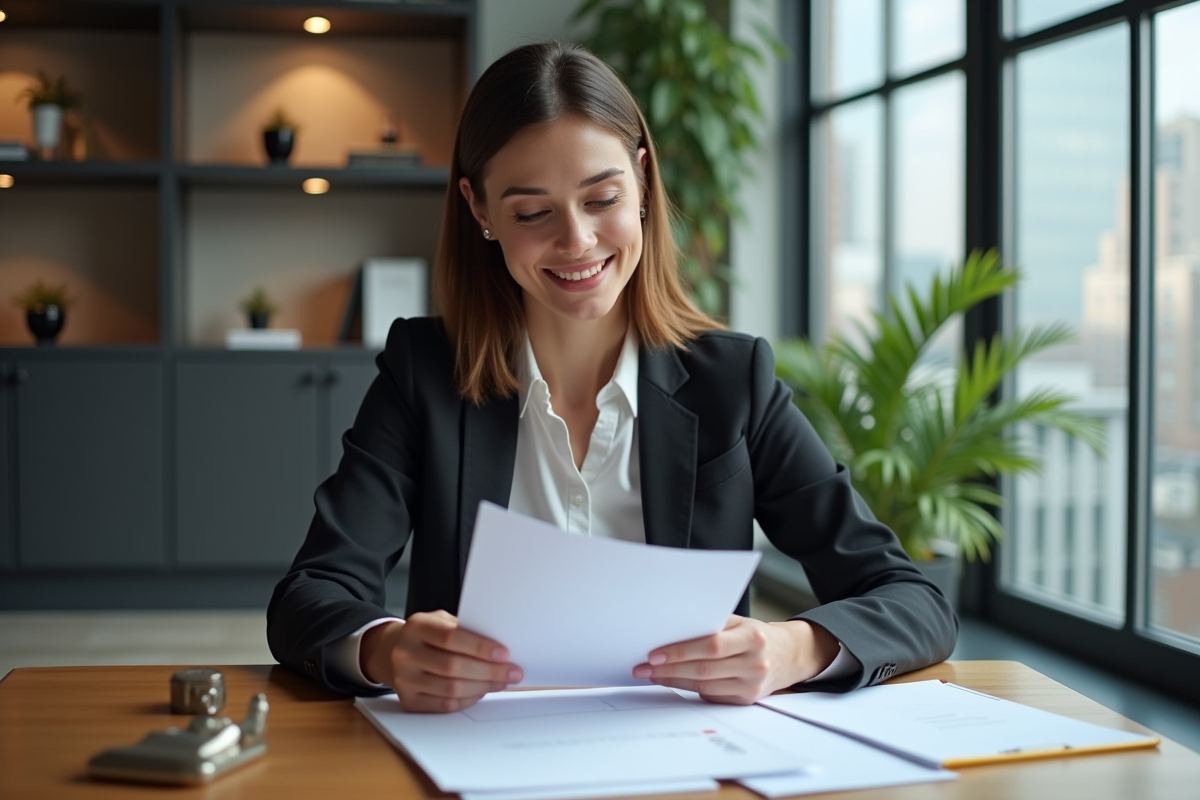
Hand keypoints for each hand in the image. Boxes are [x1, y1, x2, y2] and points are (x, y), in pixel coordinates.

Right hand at [360, 610, 522, 712]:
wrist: (394, 651)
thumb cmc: (428, 635)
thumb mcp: (442, 621)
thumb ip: (465, 630)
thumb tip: (501, 649)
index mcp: (417, 626)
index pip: (450, 637)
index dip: (479, 647)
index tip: (504, 653)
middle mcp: (405, 653)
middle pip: (452, 666)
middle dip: (488, 671)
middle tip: (512, 672)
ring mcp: (404, 679)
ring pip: (451, 689)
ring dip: (483, 687)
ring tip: (501, 682)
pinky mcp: (408, 701)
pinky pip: (445, 705)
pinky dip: (468, 700)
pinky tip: (482, 691)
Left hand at [632, 616, 838, 704]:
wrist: (786, 655)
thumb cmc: (754, 634)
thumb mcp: (738, 621)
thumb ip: (711, 624)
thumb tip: (671, 629)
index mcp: (752, 637)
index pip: (711, 646)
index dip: (681, 651)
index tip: (654, 654)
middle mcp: (754, 663)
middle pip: (704, 669)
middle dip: (668, 669)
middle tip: (643, 667)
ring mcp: (751, 685)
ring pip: (704, 686)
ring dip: (673, 681)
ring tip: (651, 675)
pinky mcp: (745, 700)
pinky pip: (710, 696)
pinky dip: (687, 688)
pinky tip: (671, 681)